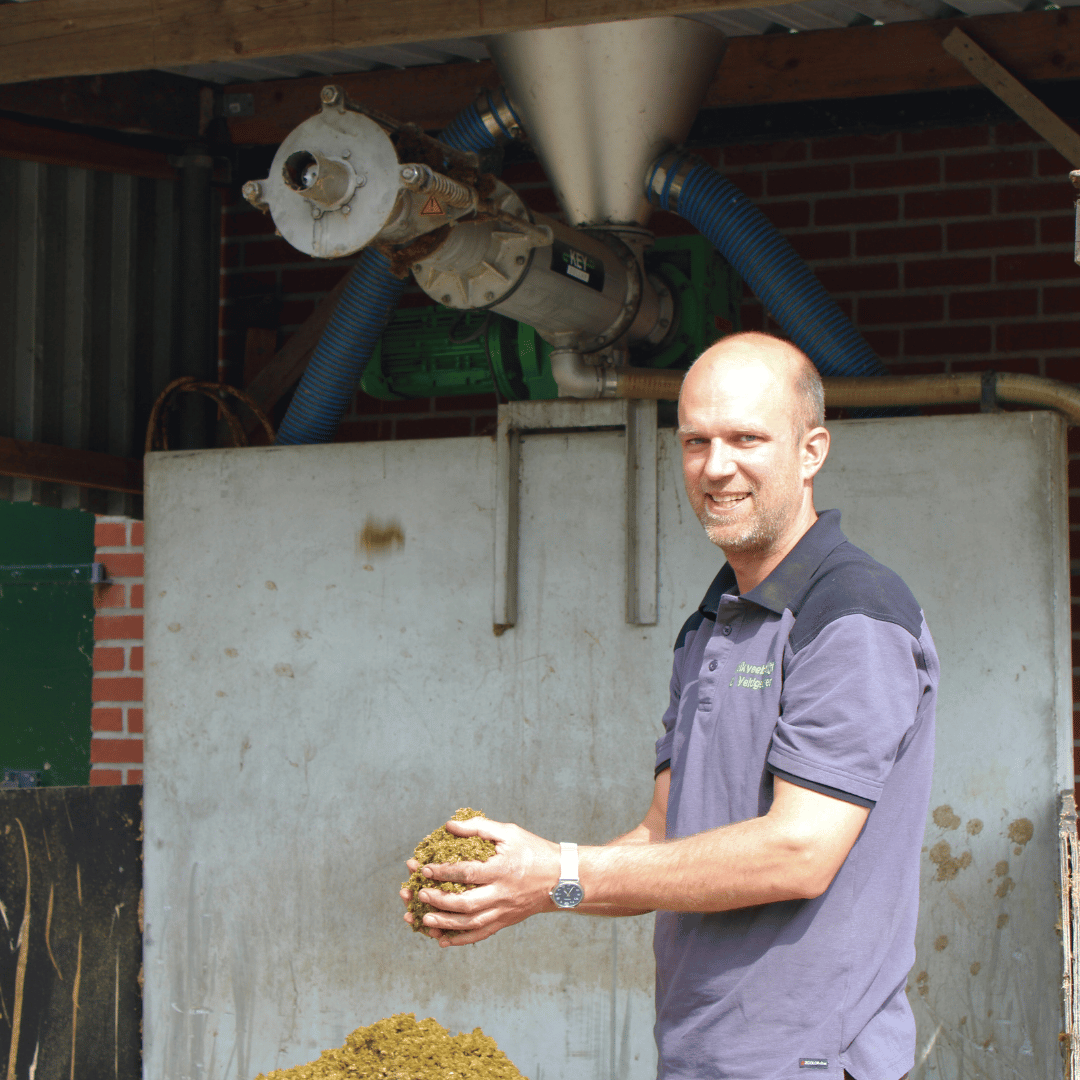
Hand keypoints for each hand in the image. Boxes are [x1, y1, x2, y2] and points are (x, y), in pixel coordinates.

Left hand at [400, 816, 559, 946]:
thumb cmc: (533, 850)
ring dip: (446, 924)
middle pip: (466, 904)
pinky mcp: (506, 922)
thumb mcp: (509, 832)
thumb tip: (448, 826)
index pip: (467, 873)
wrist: (561, 879)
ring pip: (471, 923)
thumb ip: (478, 828)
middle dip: (439, 901)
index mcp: (501, 870)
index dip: (443, 872)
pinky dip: (461, 940)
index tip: (424, 869)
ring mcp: (504, 911)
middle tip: (420, 895)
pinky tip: (443, 941)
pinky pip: (481, 934)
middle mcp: (502, 894)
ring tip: (425, 921)